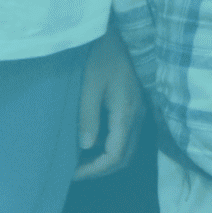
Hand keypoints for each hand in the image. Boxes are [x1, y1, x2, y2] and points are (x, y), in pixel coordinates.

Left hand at [73, 39, 141, 177]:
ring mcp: (139, 115)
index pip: (114, 155)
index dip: (94, 169)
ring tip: (82, 162)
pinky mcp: (135, 111)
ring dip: (106, 161)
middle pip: (124, 158)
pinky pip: (126, 139)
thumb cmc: (104, 58)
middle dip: (100, 170)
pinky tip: (92, 145)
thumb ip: (88, 117)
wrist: (123, 39)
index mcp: (125, 114)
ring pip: (127, 151)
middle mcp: (137, 119)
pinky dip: (110, 149)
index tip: (72, 173)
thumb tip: (86, 146)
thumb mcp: (90, 86)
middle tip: (75, 173)